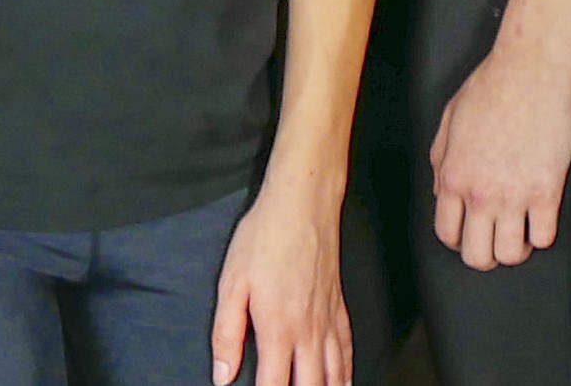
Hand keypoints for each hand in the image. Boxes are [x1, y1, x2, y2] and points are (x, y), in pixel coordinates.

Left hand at [211, 174, 348, 385]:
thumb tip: (223, 375)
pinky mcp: (339, 307)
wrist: (303, 202)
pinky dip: (346, 372)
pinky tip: (343, 381)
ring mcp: (327, 320)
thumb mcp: (232, 283)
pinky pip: (347, 350)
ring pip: (334, 374)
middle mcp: (308, 331)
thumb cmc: (266, 236)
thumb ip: (226, 334)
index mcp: (278, 328)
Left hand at [428, 41, 570, 270]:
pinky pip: (545, 237)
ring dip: (516, 248)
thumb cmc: (491, 85)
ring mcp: (515, 194)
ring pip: (512, 254)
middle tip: (497, 241)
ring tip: (521, 231)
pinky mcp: (548, 190)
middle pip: (478, 256)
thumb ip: (441, 160)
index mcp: (453, 176)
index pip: (448, 233)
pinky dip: (543, 233)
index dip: (460, 239)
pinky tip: (542, 217)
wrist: (530, 68)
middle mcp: (480, 192)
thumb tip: (441, 192)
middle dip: (487, 254)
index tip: (472, 233)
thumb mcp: (450, 119)